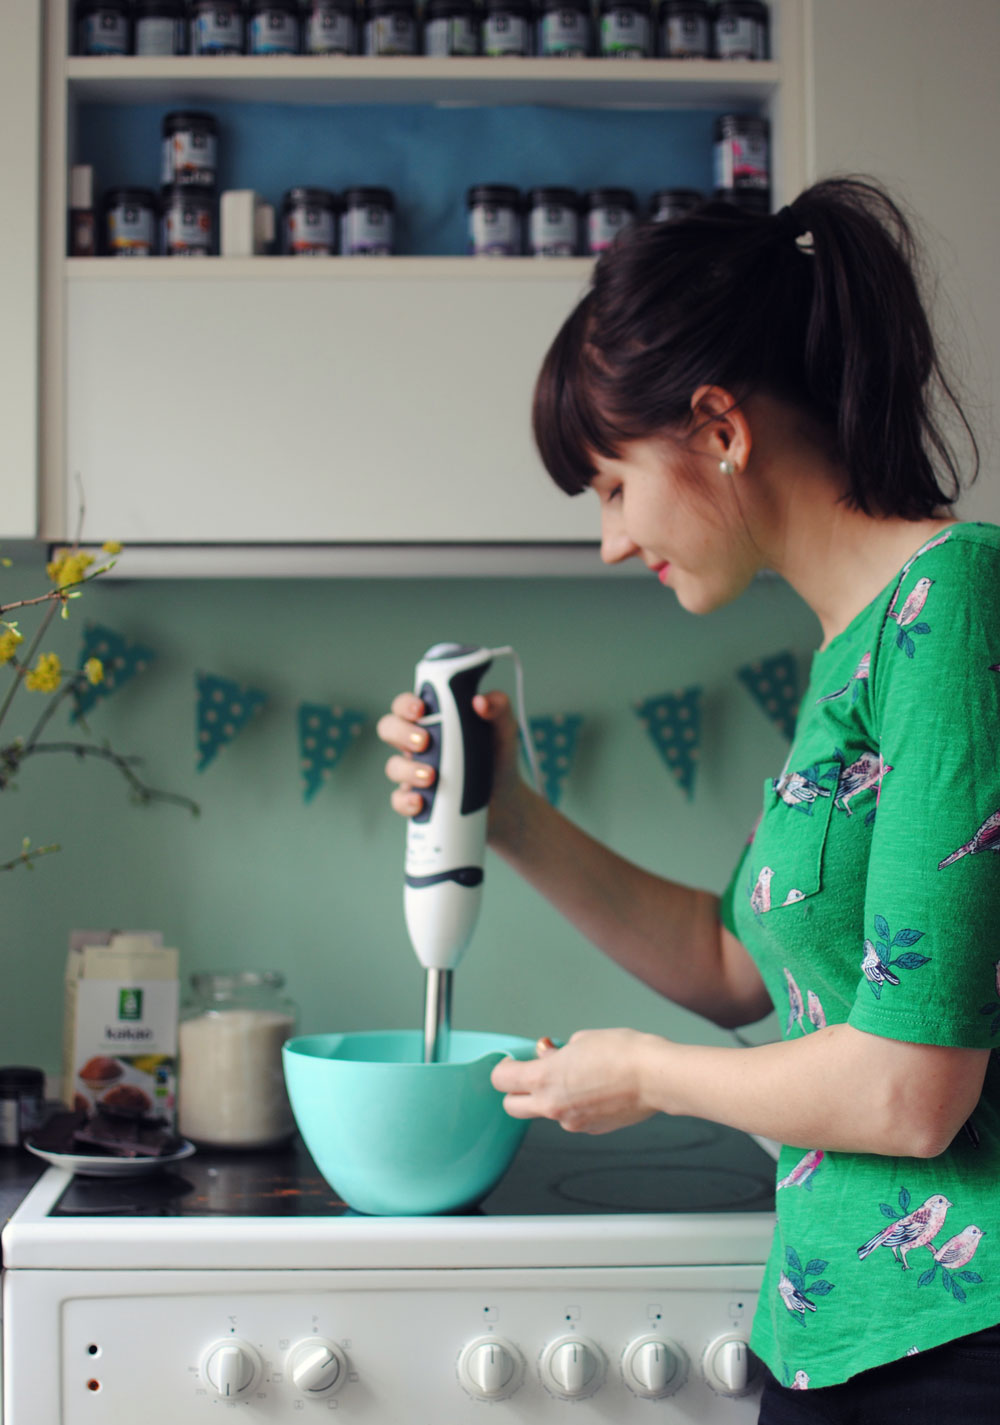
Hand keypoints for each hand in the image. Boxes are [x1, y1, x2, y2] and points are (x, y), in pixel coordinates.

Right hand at [376, 688, 523, 831]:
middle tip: (424, 742)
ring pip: (393, 766)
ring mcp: (414, 772)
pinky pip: (399, 800)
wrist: (504, 799)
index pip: (407, 705)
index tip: (420, 709)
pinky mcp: (417, 799)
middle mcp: (418, 743)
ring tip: (432, 776)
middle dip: (401, 733)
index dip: (406, 704)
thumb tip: (481, 701)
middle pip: (389, 729)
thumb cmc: (497, 756)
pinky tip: (421, 802)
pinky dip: (406, 801)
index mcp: (433, 720)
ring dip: (407, 770)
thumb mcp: (503, 729)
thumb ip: (498, 708)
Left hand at [491, 1028, 658, 1134]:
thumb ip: (558, 1052)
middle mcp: (552, 1106)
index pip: (502, 1080)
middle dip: (516, 1091)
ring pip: (546, 1113)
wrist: (655, 1077)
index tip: (512, 1062)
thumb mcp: (582, 1039)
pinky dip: (575, 1105)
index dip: (504, 1068)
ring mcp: (572, 1123)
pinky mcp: (592, 1130)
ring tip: (577, 1077)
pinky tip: (596, 1089)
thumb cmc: (622, 1053)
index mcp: (545, 1079)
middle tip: (531, 1075)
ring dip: (551, 1097)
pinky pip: (572, 1118)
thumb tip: (549, 1055)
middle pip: (512, 1107)